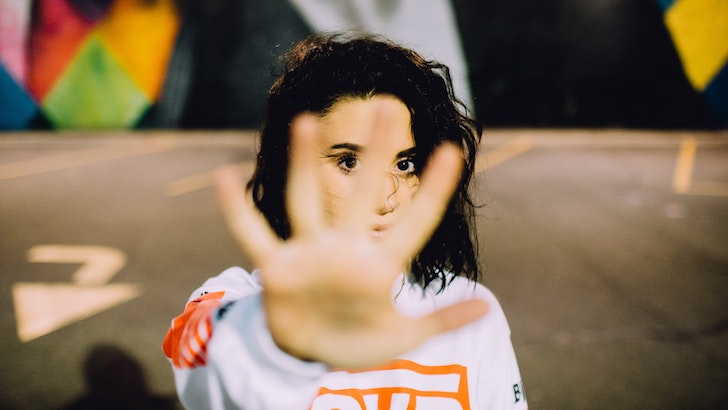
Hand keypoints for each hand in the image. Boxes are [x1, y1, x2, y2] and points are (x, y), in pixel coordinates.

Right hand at [215, 110, 487, 369]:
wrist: (310, 354)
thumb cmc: (358, 342)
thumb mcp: (403, 336)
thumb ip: (441, 321)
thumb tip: (489, 308)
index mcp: (378, 266)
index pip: (413, 224)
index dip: (433, 192)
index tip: (452, 152)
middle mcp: (344, 250)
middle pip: (361, 195)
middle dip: (374, 154)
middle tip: (387, 107)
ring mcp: (309, 256)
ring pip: (306, 202)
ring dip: (302, 165)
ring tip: (305, 122)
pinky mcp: (277, 270)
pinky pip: (254, 235)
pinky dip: (237, 212)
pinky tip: (224, 178)